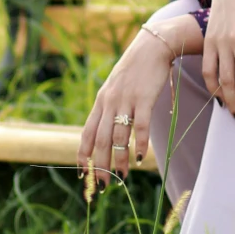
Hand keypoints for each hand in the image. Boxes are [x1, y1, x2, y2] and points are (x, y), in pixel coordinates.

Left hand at [78, 25, 183, 189]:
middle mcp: (109, 103)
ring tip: (122, 177)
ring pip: (119, 137)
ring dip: (119, 160)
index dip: (83, 155)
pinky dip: (139, 144)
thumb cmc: (134, 71)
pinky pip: (141, 126)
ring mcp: (126, 101)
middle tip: (101, 185)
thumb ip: (108, 109)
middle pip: (100, 140)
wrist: (152, 47)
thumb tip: (104, 134)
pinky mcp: (144, 99)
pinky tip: (139, 158)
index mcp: (100, 102)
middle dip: (100, 165)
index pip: (86, 134)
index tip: (82, 174)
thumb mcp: (114, 88)